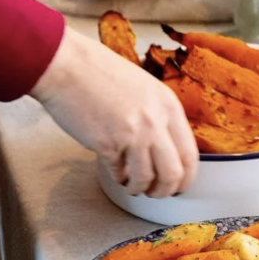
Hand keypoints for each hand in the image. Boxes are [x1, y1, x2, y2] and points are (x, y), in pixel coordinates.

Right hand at [31, 30, 198, 197]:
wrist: (69, 66)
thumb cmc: (100, 74)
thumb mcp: (144, 88)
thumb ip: (157, 115)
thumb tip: (163, 147)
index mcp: (168, 105)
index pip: (190, 153)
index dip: (186, 176)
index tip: (179, 185)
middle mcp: (155, 121)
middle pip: (174, 172)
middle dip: (166, 190)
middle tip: (156, 193)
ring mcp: (133, 134)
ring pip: (147, 179)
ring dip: (139, 188)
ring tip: (132, 185)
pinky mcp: (107, 144)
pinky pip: (118, 174)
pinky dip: (117, 179)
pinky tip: (114, 173)